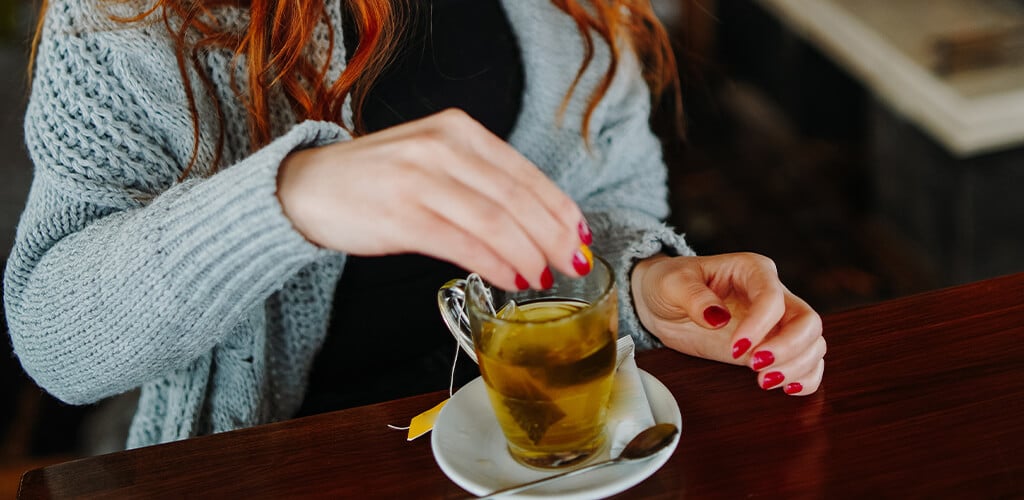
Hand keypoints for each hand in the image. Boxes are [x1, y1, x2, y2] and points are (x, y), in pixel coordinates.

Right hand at [276, 109, 591, 289]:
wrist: (307, 188)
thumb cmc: (378, 182)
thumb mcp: (433, 162)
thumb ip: (480, 181)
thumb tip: (538, 223)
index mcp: (457, 130)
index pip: (524, 173)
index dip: (559, 208)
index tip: (582, 236)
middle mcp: (441, 147)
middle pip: (516, 197)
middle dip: (553, 236)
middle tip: (574, 263)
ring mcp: (419, 179)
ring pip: (494, 220)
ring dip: (528, 254)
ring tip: (544, 278)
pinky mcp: (399, 214)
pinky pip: (461, 242)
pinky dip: (493, 263)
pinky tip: (511, 278)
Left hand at [631, 253, 824, 394]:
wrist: (662, 304)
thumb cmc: (668, 285)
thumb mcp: (670, 284)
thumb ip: (693, 295)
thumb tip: (717, 316)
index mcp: (752, 270)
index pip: (773, 298)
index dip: (760, 326)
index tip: (736, 348)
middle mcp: (773, 294)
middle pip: (808, 320)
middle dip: (790, 348)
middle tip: (757, 367)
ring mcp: (777, 323)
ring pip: (813, 343)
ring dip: (797, 366)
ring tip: (764, 381)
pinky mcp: (773, 347)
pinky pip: (807, 362)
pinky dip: (805, 378)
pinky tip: (786, 388)